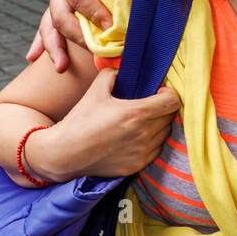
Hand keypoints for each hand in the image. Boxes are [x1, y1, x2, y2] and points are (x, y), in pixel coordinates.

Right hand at [26, 0, 134, 70]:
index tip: (109, 26)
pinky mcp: (60, 8)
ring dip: (54, 48)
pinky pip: (47, 27)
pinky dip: (42, 43)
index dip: (92, 12)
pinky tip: (34, 58)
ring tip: (60, 67)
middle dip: (76, 36)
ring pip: (50, 25)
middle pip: (61, 15)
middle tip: (95, 51)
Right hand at [28, 69, 180, 181]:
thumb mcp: (95, 91)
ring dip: (159, 125)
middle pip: (170, 117)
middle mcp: (143, 134)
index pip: (172, 101)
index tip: (159, 92)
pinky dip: (151, 142)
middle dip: (163, 108)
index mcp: (136, 114)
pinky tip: (136, 137)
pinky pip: (156, 149)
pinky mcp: (137, 166)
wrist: (64, 153)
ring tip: (142, 121)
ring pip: (165, 134)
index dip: (169, 93)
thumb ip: (112, 74)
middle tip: (150, 105)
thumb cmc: (80, 121)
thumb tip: (122, 69)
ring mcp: (142, 152)